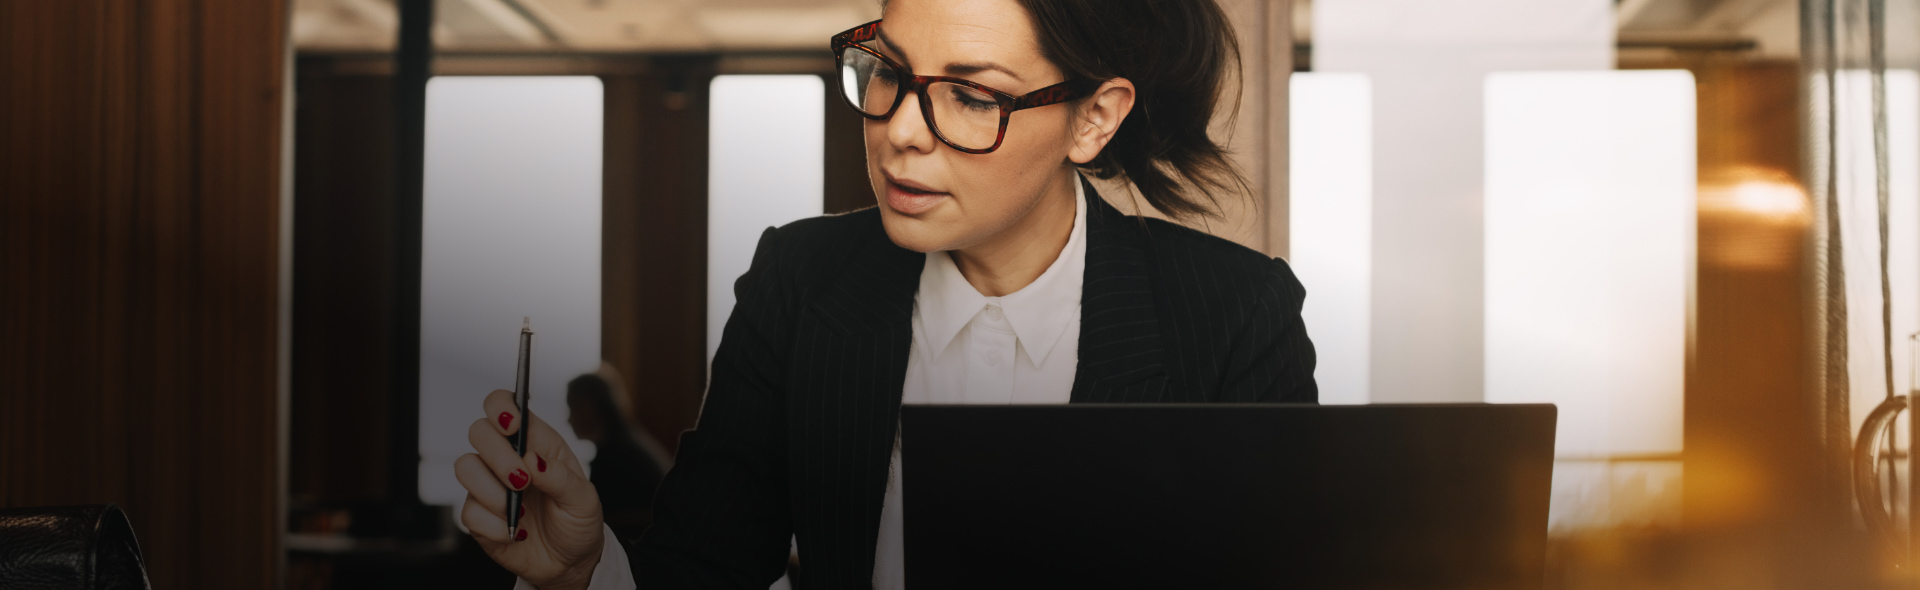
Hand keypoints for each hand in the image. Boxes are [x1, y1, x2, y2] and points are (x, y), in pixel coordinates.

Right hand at [457, 389, 605, 589]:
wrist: (569, 563)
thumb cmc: (578, 522)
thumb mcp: (584, 500)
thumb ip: (561, 477)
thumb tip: (532, 461)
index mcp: (536, 442)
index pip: (505, 405)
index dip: (500, 406)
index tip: (511, 424)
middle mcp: (507, 457)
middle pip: (478, 431)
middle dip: (498, 455)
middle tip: (521, 481)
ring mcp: (489, 485)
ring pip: (465, 467)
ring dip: (492, 492)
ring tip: (519, 512)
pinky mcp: (478, 515)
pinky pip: (468, 511)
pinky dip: (494, 526)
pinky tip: (516, 533)